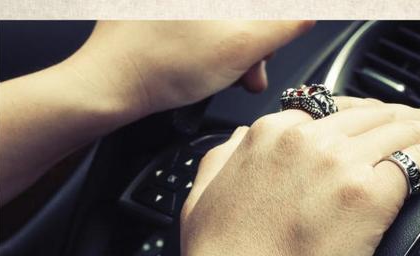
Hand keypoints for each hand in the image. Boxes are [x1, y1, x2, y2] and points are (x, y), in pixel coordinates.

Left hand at [66, 20, 313, 118]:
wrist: (112, 83)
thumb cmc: (164, 65)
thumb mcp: (241, 45)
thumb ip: (283, 25)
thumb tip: (307, 14)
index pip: (263, 8)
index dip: (276, 23)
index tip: (277, 41)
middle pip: (243, 9)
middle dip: (256, 37)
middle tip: (254, 68)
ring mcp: (170, 3)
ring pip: (222, 16)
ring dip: (237, 44)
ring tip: (235, 75)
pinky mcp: (157, 11)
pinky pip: (199, 20)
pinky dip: (213, 40)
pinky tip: (212, 66)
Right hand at [181, 98, 419, 255]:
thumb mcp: (200, 194)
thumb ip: (223, 158)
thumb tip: (241, 141)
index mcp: (270, 136)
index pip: (331, 111)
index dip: (363, 119)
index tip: (378, 132)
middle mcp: (307, 140)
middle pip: (374, 115)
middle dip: (406, 120)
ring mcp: (339, 164)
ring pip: (404, 129)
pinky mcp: (369, 195)